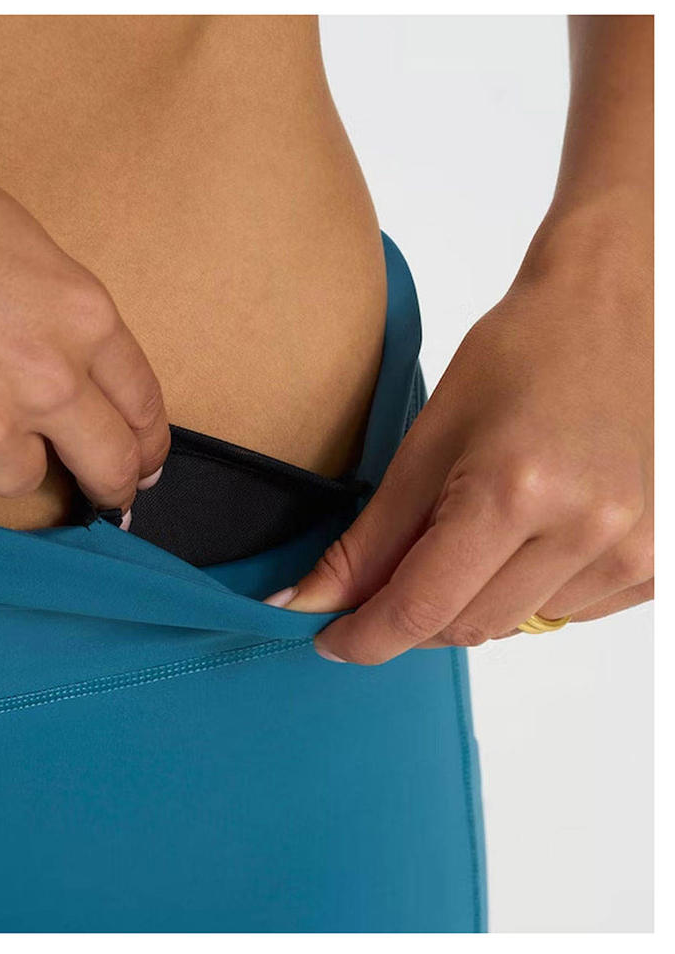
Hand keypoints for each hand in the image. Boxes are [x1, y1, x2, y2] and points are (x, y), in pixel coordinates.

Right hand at [0, 70, 169, 523]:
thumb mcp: (25, 249)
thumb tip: (81, 378)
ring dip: (0, 459)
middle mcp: (48, 378)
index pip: (144, 406)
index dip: (148, 443)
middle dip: (113, 485)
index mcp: (84, 317)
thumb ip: (65, 323)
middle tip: (106, 495)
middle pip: (110, 465)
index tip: (143, 461)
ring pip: (24, 481)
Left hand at [268, 206, 652, 662]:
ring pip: (513, 626)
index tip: (331, 640)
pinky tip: (528, 535)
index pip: (421, 608)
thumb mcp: (429, 440)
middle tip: (390, 574)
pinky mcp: (658, 562)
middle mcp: (587, 530)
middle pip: (466, 628)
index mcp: (516, 491)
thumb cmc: (522, 355)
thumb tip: (312, 601)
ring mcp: (636, 550)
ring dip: (472, 599)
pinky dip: (525, 592)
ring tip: (477, 526)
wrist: (623, 312)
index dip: (365, 636)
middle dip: (411, 615)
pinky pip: (566, 614)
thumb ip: (370, 538)